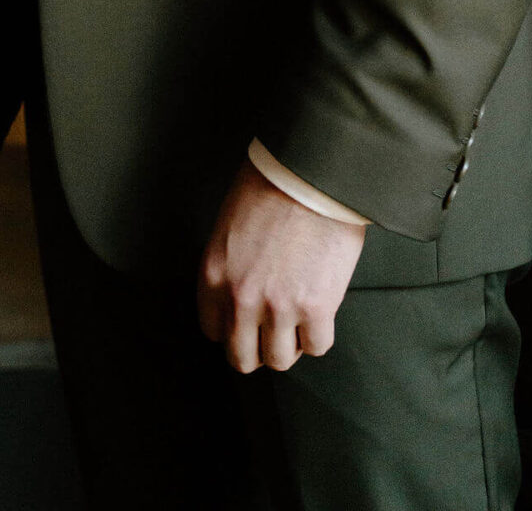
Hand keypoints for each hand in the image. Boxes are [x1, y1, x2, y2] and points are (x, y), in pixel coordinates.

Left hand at [198, 161, 365, 372]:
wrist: (311, 172)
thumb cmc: (272, 184)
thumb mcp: (230, 225)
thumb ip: (230, 266)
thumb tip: (241, 290)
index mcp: (213, 275)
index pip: (212, 330)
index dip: (231, 328)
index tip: (245, 322)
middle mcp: (241, 298)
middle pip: (242, 357)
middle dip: (257, 348)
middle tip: (270, 332)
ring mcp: (279, 307)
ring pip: (280, 360)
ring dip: (289, 345)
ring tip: (297, 321)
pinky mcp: (317, 308)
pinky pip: (316, 346)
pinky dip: (319, 335)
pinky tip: (320, 312)